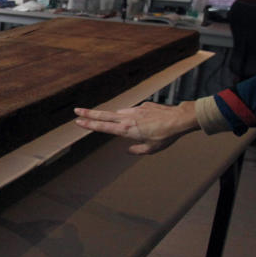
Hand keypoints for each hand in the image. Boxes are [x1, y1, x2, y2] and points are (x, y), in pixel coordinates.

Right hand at [73, 101, 199, 154]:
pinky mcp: (143, 106)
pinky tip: (139, 121)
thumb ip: (138, 150)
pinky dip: (130, 115)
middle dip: (89, 113)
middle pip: (103, 115)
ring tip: (112, 121)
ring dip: (111, 116)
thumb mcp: (152, 149)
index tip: (79, 121)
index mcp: (126, 130)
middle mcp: (127, 118)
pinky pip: (132, 111)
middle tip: (77, 111)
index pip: (103, 127)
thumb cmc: (165, 136)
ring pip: (118, 113)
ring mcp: (134, 110)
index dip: (90, 124)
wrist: (178, 119)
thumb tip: (128, 150)